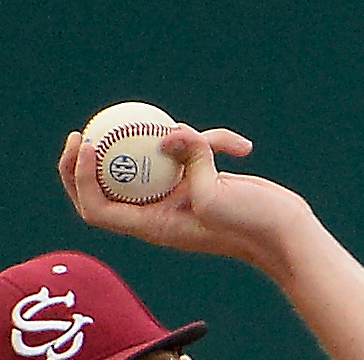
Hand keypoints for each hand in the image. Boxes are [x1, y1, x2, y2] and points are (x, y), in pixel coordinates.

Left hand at [57, 123, 314, 273]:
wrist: (282, 235)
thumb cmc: (249, 225)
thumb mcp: (216, 196)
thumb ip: (192, 162)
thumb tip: (174, 132)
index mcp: (151, 226)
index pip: (97, 209)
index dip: (80, 179)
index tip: (87, 145)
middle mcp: (158, 213)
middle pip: (106, 191)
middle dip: (84, 165)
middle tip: (82, 133)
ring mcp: (177, 197)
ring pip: (146, 164)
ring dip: (144, 143)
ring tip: (127, 120)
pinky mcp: (200, 181)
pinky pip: (192, 152)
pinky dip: (213, 141)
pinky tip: (241, 147)